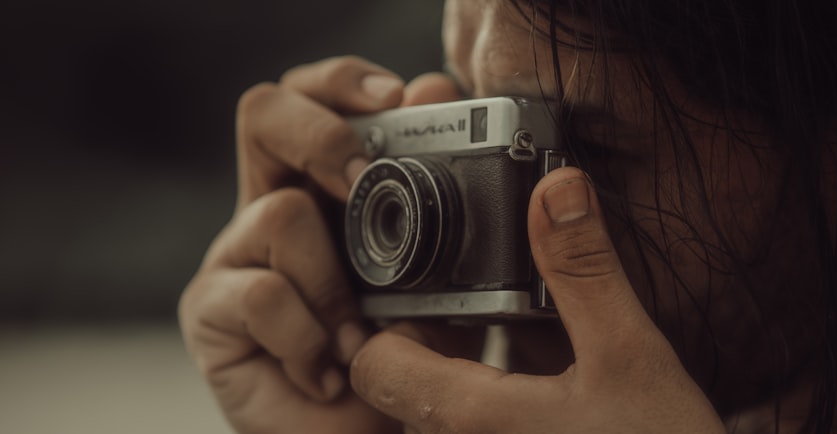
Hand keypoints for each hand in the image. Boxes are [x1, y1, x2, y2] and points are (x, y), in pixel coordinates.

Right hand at [178, 56, 467, 433]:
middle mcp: (275, 206)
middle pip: (266, 114)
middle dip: (321, 135)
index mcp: (328, 189)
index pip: (317, 100)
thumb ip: (441, 196)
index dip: (345, 82)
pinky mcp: (210, 310)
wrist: (365, 433)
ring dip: (333, 284)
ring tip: (357, 341)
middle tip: (361, 183)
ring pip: (280, 212)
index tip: (402, 96)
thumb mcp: (442, 279)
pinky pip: (260, 294)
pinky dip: (306, 337)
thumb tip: (435, 95)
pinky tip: (323, 370)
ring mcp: (237, 255)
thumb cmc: (404, 356)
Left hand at [349, 167, 726, 433]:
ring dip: (472, 370)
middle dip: (440, 339)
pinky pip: (484, 426)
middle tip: (489, 304)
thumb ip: (586, 273)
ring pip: (445, 411)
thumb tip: (556, 189)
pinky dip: (502, 395)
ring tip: (524, 338)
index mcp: (472, 420)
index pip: (373, 365)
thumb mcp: (631, 357)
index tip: (435, 291)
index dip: (393, 320)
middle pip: (406, 386)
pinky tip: (551, 378)